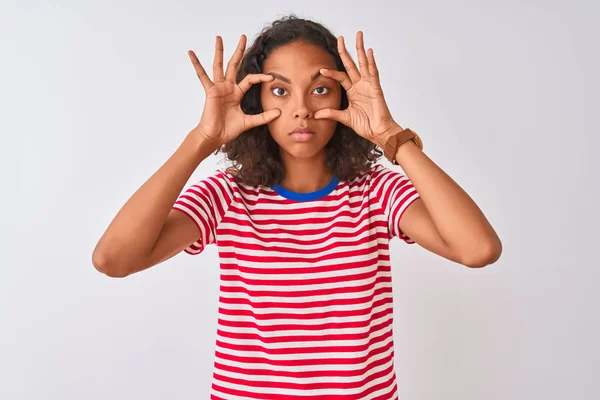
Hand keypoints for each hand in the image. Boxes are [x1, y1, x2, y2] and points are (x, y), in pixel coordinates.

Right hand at [188, 35, 280, 145]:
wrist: (215, 137)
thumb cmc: (228, 130)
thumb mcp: (249, 122)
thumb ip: (263, 117)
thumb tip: (279, 113)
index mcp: (237, 93)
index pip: (250, 79)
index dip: (261, 77)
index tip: (271, 77)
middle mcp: (228, 87)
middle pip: (234, 64)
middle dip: (239, 51)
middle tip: (243, 37)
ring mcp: (218, 88)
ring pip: (219, 65)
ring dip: (219, 51)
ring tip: (218, 37)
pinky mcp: (210, 91)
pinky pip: (202, 75)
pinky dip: (196, 64)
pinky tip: (191, 53)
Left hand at [314, 31, 400, 146]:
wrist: (378, 132)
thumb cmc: (365, 125)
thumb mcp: (344, 118)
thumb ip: (331, 114)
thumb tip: (316, 115)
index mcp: (352, 91)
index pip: (340, 77)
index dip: (331, 72)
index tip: (321, 69)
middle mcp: (360, 85)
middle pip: (351, 64)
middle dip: (346, 51)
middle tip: (340, 38)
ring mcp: (368, 85)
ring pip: (363, 63)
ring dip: (360, 49)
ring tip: (358, 35)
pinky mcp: (376, 88)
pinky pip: (373, 72)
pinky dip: (371, 62)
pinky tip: (368, 51)